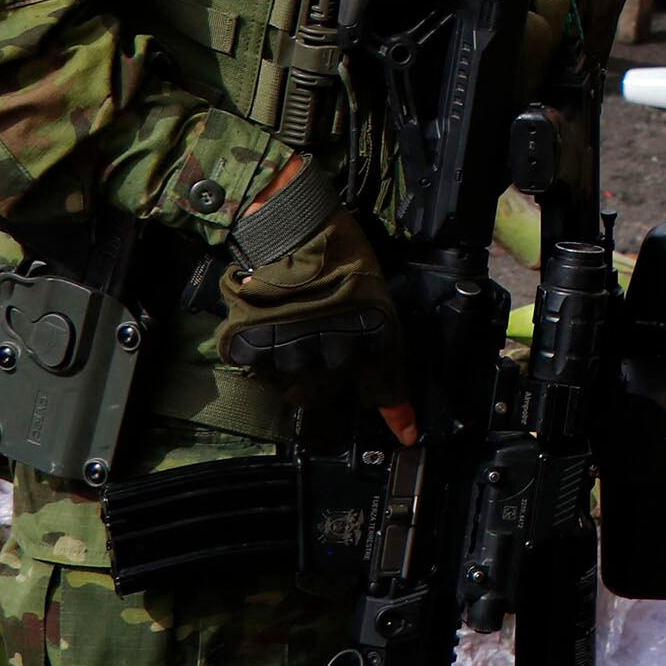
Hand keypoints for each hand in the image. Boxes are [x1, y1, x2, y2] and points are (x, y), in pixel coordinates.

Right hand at [217, 199, 410, 428]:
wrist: (297, 229)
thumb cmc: (342, 257)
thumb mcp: (377, 298)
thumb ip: (379, 345)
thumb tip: (394, 396)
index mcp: (373, 336)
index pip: (386, 387)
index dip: (398, 414)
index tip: (409, 436)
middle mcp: (335, 350)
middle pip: (327, 391)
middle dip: (323, 373)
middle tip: (319, 337)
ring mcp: (293, 351)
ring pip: (293, 382)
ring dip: (292, 364)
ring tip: (295, 327)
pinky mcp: (256, 348)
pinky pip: (261, 370)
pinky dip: (264, 355)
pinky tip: (272, 328)